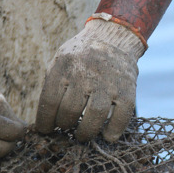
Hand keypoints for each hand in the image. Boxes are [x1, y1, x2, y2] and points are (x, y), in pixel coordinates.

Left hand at [34, 16, 146, 142]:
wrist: (113, 37)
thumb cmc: (82, 55)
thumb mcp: (61, 60)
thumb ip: (53, 84)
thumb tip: (45, 119)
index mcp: (64, 66)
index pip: (50, 101)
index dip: (45, 121)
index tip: (45, 130)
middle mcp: (85, 73)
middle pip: (70, 111)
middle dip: (65, 125)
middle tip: (66, 128)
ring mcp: (108, 83)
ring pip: (94, 116)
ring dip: (86, 132)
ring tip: (82, 135)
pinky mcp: (127, 90)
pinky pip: (121, 117)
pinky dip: (114, 131)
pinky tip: (107, 135)